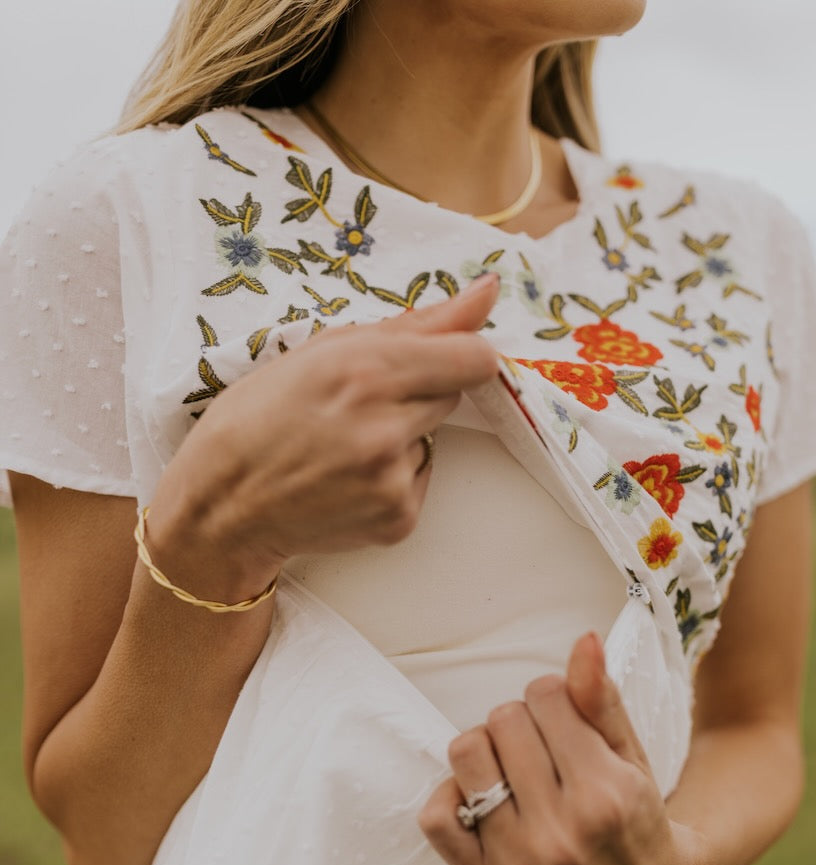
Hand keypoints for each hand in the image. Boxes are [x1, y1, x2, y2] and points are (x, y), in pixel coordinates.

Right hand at [146, 274, 499, 599]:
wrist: (224, 507)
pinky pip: (419, 479)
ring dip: (402, 435)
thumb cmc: (260, 419)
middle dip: (417, 391)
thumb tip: (487, 292)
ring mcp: (392, 478)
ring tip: (342, 446)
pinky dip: (392, 477)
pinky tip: (346, 479)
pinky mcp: (398, 519)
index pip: (473, 357)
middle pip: (454, 394)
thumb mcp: (321, 351)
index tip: (441, 356)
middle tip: (357, 406)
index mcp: (363, 371)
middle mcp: (383, 426)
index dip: (462, 353)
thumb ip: (415, 324)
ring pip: (432, 437)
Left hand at [418, 632, 704, 864]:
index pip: (544, 696)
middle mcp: (561, 833)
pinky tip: (481, 796)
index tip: (566, 721)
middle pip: (503, 719)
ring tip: (511, 768)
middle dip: (523, 722)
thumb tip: (583, 641)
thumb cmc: (632, 813)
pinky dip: (450, 794)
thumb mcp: (628, 752)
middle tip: (543, 749)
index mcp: (605, 794)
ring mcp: (520, 862)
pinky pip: (435, 816)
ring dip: (486, 750)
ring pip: (466, 754)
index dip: (554, 698)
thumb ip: (601, 698)